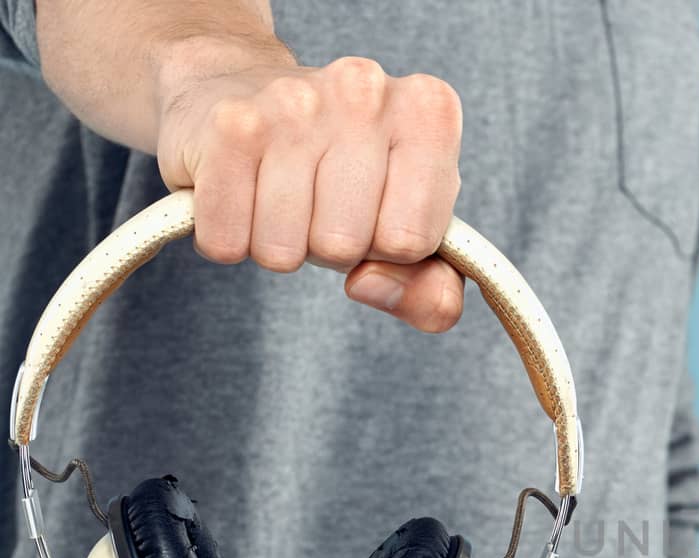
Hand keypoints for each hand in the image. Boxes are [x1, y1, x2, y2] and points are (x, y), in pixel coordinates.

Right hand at [155, 53, 465, 332]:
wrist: (237, 93)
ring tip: (281, 194)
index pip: (412, 239)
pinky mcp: (229, 122)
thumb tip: (374, 286)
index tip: (375, 211)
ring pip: (285, 250)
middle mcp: (365, 91)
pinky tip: (241, 192)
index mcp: (427, 112)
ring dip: (278, 244)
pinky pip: (230, 240)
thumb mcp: (409, 230)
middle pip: (346, 245)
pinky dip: (230, 238)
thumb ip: (434, 290)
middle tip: (320, 202)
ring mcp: (294, 100)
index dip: (388, 249)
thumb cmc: (340, 173)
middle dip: (330, 247)